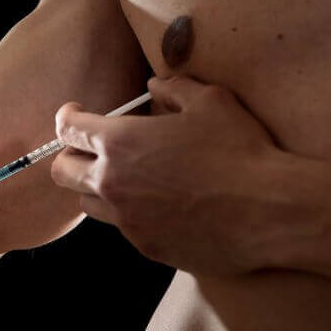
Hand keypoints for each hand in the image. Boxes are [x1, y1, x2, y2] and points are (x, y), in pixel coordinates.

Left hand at [50, 76, 280, 275]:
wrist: (268, 211)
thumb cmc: (239, 150)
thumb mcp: (210, 102)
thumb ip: (174, 88)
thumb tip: (154, 84)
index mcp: (119, 142)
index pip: (67, 128)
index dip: (67, 116)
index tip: (76, 113)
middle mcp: (112, 182)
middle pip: (62, 171)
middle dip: (69, 156)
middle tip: (89, 150)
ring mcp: (126, 218)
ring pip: (86, 204)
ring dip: (95, 188)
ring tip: (122, 178)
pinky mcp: (145, 245)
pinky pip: (122, 227)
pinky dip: (128, 214)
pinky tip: (156, 205)